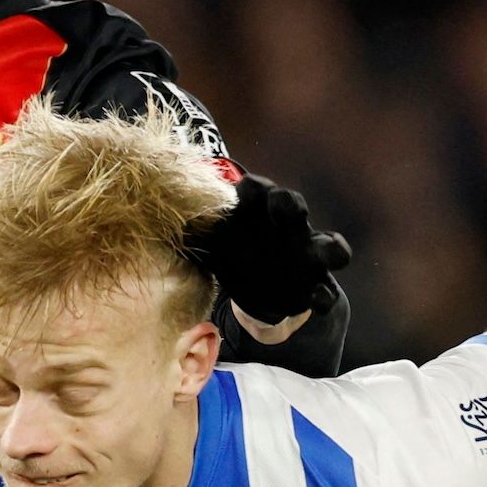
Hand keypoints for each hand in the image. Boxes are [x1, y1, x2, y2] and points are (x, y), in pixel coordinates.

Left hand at [186, 173, 351, 327]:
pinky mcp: (317, 286)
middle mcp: (285, 229)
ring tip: (327, 252)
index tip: (244, 188)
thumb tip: (157, 223)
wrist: (259, 292)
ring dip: (329, 247)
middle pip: (292, 206)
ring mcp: (306, 257)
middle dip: (290, 203)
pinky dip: (324, 295)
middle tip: (284, 206)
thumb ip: (192, 233)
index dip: (253, 188)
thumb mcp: (211, 243)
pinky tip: (315, 298)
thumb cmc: (233, 255)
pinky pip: (328, 290)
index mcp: (255, 214)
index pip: (256, 190)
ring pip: (327, 245)